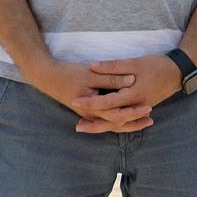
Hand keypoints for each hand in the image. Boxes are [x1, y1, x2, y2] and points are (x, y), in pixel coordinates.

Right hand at [27, 58, 151, 133]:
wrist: (46, 76)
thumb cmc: (67, 74)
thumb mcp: (90, 73)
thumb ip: (111, 78)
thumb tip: (131, 80)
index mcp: (93, 106)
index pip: (118, 114)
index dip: (134, 112)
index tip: (149, 107)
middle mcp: (92, 113)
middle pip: (117, 122)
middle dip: (134, 121)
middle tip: (151, 117)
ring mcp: (88, 112)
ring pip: (111, 122)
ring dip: (127, 122)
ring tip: (143, 119)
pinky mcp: (86, 108)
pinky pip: (105, 118)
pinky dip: (116, 118)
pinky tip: (124, 116)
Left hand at [69, 55, 183, 133]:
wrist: (177, 73)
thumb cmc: (156, 66)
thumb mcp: (134, 63)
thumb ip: (113, 66)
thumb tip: (91, 66)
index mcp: (134, 94)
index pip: (108, 102)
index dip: (91, 102)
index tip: (76, 101)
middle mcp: (136, 106)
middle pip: (113, 119)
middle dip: (95, 124)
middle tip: (77, 126)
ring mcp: (139, 109)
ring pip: (119, 123)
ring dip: (102, 126)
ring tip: (86, 127)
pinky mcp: (140, 109)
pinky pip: (125, 120)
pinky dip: (113, 123)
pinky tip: (102, 122)